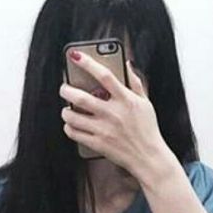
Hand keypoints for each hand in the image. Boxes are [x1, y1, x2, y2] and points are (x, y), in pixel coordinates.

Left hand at [58, 51, 168, 176]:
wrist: (149, 158)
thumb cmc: (148, 130)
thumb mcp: (145, 103)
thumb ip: (135, 82)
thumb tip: (127, 65)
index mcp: (126, 100)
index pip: (104, 76)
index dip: (87, 62)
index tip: (75, 55)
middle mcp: (113, 114)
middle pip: (81, 97)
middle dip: (66, 90)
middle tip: (64, 88)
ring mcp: (104, 130)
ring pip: (73, 117)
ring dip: (65, 111)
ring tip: (67, 109)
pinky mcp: (98, 144)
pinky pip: (75, 134)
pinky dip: (68, 128)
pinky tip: (71, 125)